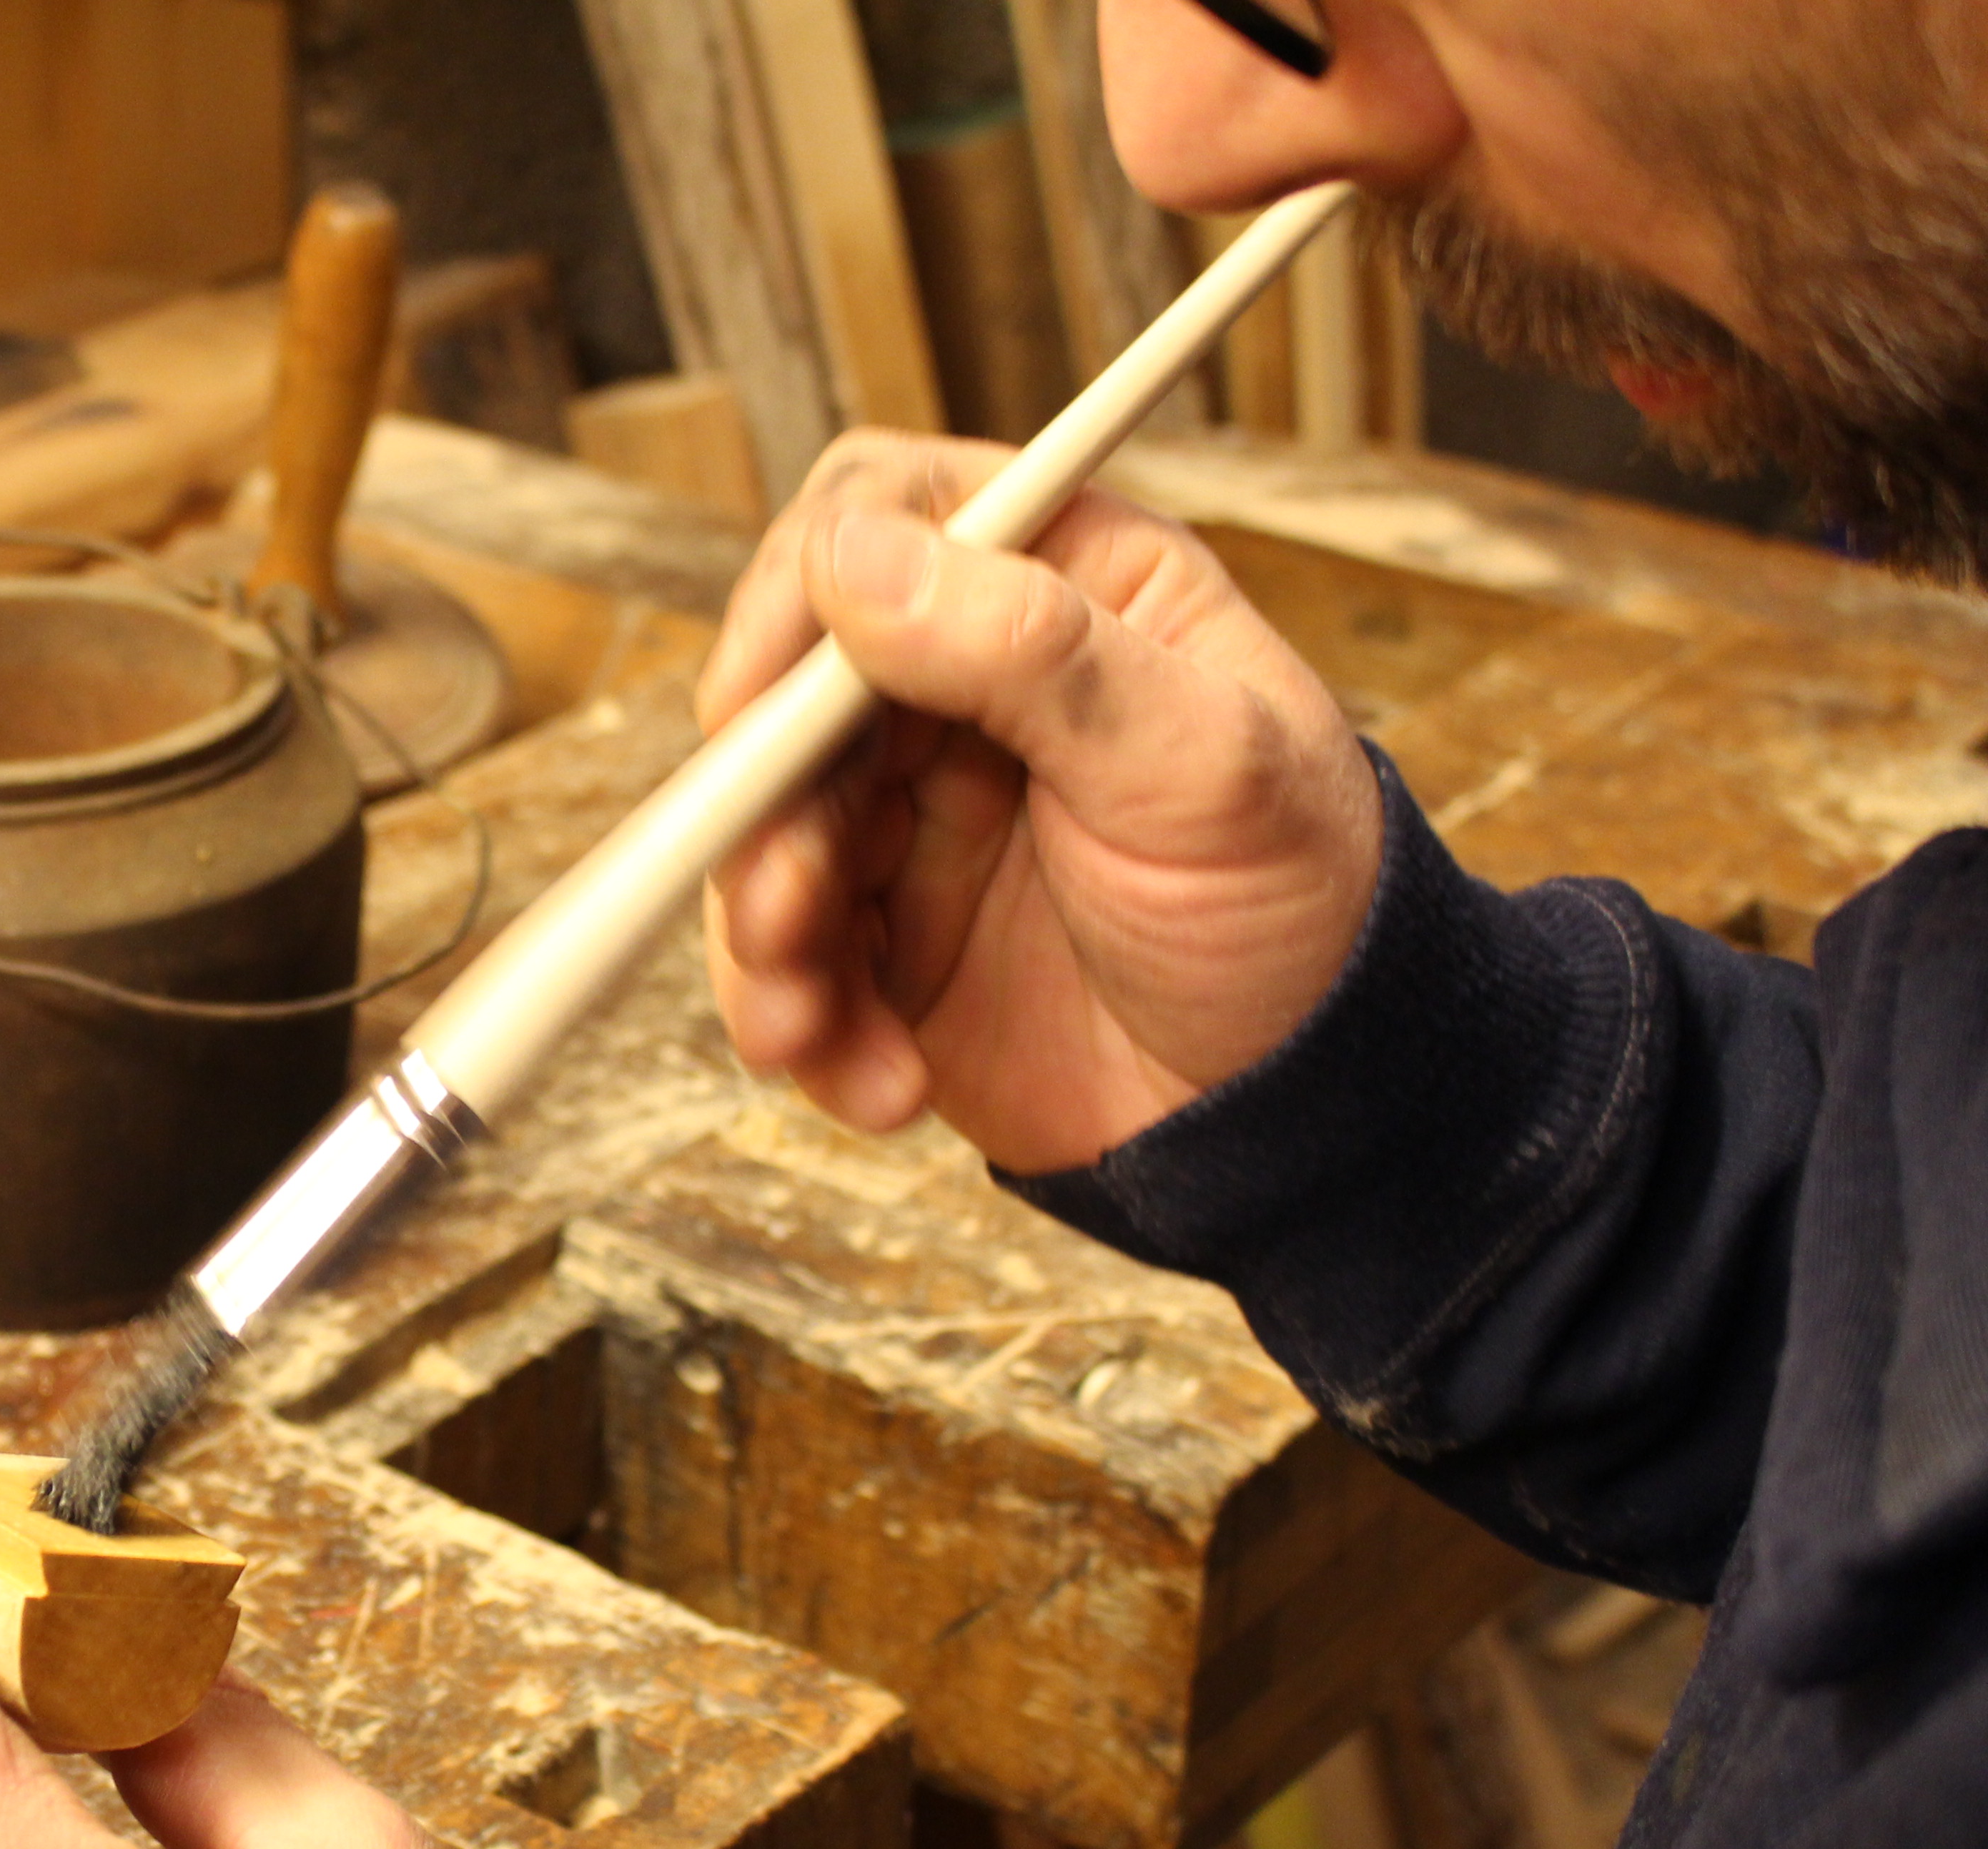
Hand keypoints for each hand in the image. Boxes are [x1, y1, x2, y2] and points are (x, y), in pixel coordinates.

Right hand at [697, 429, 1384, 1173]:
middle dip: (761, 811)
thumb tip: (856, 558)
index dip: (798, 595)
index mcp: (1059, 591)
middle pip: (784, 694)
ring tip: (809, 1026)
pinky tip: (884, 1082)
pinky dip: (805, 1027)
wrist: (1306, 1111)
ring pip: (759, 836)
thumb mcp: (1198, 763)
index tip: (757, 704)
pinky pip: (784, 963)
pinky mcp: (883, 941)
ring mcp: (911, 818)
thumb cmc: (1297, 907)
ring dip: (762, 940)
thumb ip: (1034, 650)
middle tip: (786, 909)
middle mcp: (965, 691)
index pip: (879, 521)